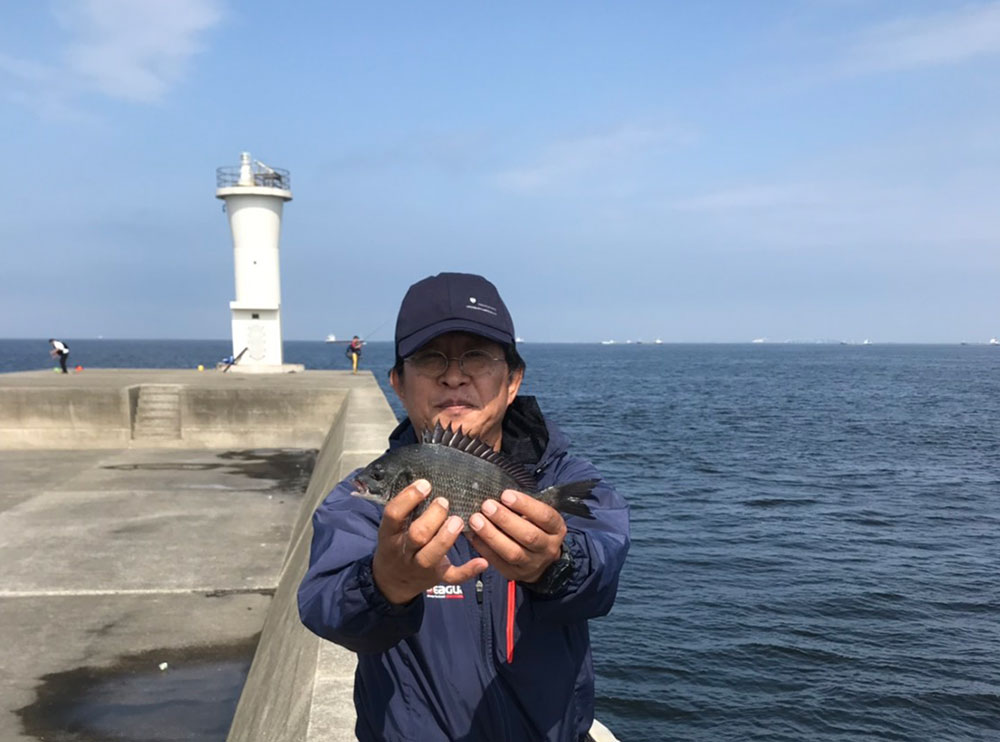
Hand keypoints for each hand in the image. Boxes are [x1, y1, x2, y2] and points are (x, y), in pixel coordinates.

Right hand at [372, 479, 487, 604]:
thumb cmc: (396, 544)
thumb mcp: (392, 528)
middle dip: (433, 517)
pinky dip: (468, 571)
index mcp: (390, 534)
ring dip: (446, 537)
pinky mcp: (437, 578)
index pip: (394, 514)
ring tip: (458, 520)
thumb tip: (426, 482)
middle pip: (417, 535)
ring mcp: (420, 567)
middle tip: (444, 502)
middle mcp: (404, 551)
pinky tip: (482, 561)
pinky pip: (452, 577)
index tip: (425, 484)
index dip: (409, 498)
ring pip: (431, 556)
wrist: (392, 582)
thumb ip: (406, 510)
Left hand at [467, 489, 565, 583]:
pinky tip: (473, 535)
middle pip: (528, 536)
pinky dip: (484, 548)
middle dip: (505, 520)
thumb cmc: (536, 527)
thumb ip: (525, 506)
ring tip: (476, 520)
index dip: (525, 505)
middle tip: (487, 506)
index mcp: (557, 529)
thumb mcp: (538, 514)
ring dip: (492, 535)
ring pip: (513, 552)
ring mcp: (532, 564)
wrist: (540, 559)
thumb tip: (499, 495)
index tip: (505, 495)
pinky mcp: (515, 573)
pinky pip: (498, 562)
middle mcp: (548, 548)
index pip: (544, 517)